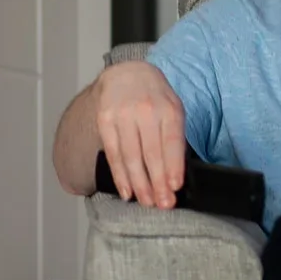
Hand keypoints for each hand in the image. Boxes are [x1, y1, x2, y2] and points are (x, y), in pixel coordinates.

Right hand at [76, 62, 186, 207]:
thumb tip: (174, 175)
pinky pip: (113, 154)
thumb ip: (174, 138)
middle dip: (158, 182)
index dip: (173, 165)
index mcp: (168, 108)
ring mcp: (123, 115)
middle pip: (151, 153)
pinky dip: (120, 176)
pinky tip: (127, 191)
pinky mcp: (105, 121)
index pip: (172, 141)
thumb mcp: (172, 110)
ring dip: (139, 184)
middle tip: (163, 204)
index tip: (174, 187)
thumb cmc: (155, 98)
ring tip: (147, 202)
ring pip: (131, 156)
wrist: (127, 75)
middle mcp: (145, 110)